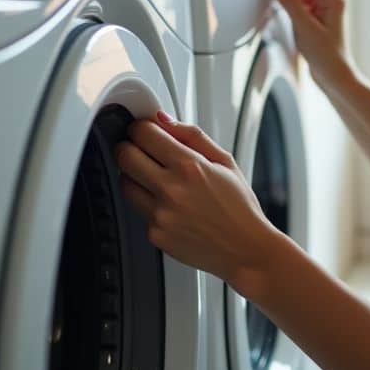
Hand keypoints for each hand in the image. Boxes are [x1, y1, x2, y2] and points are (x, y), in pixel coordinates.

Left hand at [115, 110, 282, 290]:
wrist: (245, 249)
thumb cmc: (239, 207)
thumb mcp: (225, 161)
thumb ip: (192, 135)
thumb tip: (163, 120)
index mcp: (190, 166)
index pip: (144, 134)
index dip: (140, 127)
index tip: (144, 130)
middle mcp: (171, 190)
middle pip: (124, 156)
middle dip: (129, 147)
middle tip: (139, 149)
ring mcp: (160, 215)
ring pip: (124, 183)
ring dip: (133, 175)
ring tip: (155, 178)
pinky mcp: (155, 234)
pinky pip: (138, 210)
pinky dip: (148, 203)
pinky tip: (169, 204)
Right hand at [269, 0, 354, 88]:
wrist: (333, 76)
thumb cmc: (326, 55)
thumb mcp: (304, 26)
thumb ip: (289, 1)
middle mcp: (330, 2)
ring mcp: (323, 10)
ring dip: (292, 4)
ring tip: (296, 26)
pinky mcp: (316, 19)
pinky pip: (301, 7)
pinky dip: (293, 12)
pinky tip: (296, 29)